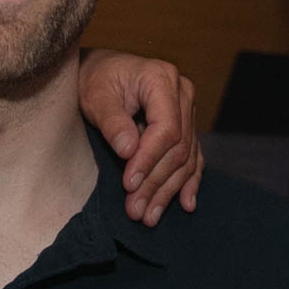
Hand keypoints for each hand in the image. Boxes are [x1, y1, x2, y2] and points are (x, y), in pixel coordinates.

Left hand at [78, 49, 204, 224]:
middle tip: (136, 211)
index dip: (149, 160)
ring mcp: (187, 110)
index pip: (166, 128)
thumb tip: (129, 151)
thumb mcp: (95, 96)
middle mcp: (182, 93)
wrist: (100, 72)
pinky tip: (186, 204)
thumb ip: (112, 121)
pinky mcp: (185, 125)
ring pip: (186, 157)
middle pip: (178, 147)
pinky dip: (189, 181)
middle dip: (156, 182)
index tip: (129, 184)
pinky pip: (193, 157)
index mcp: (162, 79)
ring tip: (149, 216)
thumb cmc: (95, 80)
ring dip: (168, 190)